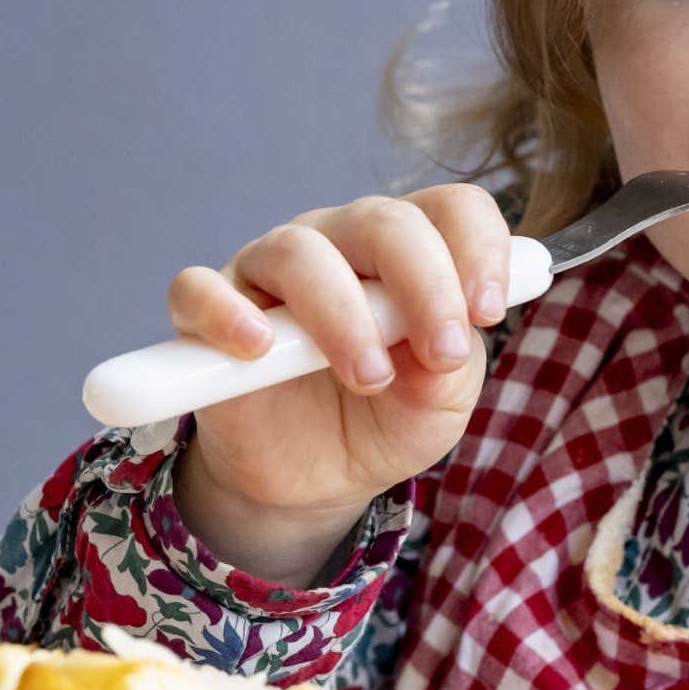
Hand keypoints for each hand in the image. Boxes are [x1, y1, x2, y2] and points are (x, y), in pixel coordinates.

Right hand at [167, 184, 510, 586]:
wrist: (315, 480)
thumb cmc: (385, 419)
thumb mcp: (439, 403)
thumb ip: (450, 369)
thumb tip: (438, 351)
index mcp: (407, 253)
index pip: (449, 209)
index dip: (477, 247)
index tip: (488, 311)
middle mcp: (339, 244)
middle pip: (383, 221)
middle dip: (423, 284)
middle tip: (437, 353)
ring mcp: (268, 273)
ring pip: (298, 253)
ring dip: (342, 315)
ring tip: (368, 377)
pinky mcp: (207, 315)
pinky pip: (199, 290)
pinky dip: (227, 313)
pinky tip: (258, 348)